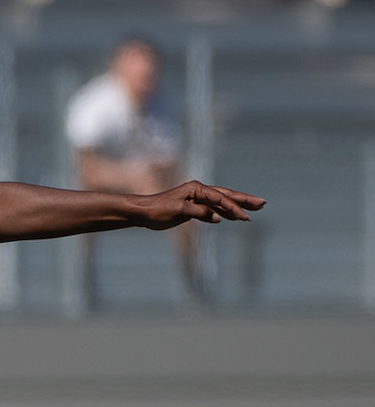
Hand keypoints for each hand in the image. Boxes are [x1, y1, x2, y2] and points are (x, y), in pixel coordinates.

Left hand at [139, 181, 263, 229]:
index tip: (245, 218)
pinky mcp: (193, 207)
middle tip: (263, 203)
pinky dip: (224, 213)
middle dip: (245, 200)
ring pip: (222, 201)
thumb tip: (216, 216)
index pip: (220, 198)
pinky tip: (232, 217)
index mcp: (197, 189)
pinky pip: (214, 209)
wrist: (142, 212)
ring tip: (254, 209)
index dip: (234, 208)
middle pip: (227, 195)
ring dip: (237, 206)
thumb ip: (197, 212)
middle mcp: (199, 191)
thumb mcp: (177, 211)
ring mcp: (197, 198)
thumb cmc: (157, 210)